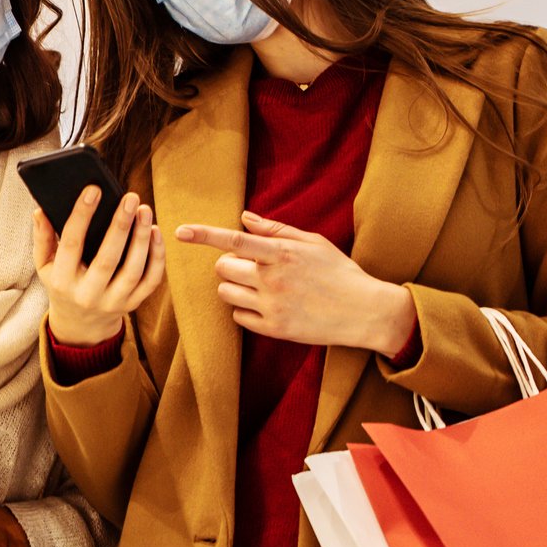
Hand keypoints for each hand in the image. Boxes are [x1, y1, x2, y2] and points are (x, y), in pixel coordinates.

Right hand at [32, 187, 165, 346]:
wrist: (81, 324)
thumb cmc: (62, 284)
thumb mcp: (45, 265)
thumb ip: (42, 238)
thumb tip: (40, 210)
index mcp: (63, 281)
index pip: (71, 245)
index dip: (82, 216)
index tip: (93, 190)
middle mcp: (88, 295)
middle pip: (107, 259)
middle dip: (120, 226)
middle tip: (130, 197)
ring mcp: (113, 302)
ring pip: (133, 270)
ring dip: (142, 238)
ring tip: (144, 210)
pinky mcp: (133, 304)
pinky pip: (150, 280)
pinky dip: (157, 256)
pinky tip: (155, 232)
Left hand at [175, 210, 416, 352]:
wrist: (365, 312)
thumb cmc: (339, 272)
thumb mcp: (313, 243)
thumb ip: (276, 230)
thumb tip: (243, 217)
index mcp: (283, 254)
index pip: (235, 241)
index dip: (205, 235)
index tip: (181, 231)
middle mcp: (273, 280)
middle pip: (222, 268)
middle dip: (229, 265)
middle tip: (251, 267)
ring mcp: (272, 306)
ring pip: (225, 292)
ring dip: (234, 286)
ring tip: (259, 285)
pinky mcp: (273, 329)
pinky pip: (238, 316)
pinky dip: (245, 309)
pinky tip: (268, 304)